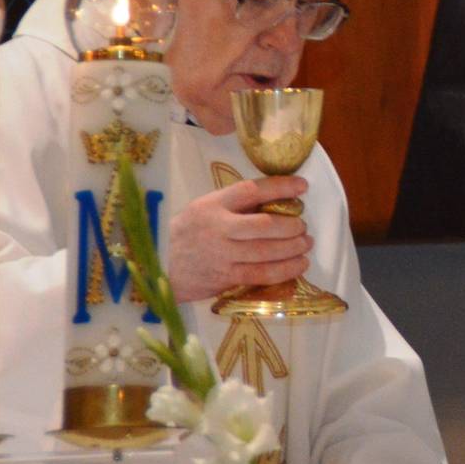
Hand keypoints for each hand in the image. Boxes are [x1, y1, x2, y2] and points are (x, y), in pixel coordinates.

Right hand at [166, 176, 312, 303]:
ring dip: (293, 249)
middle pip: (264, 226)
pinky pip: (261, 275)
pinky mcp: (225, 277)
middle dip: (291, 226)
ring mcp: (222, 255)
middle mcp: (219, 228)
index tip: (302, 186)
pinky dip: (285, 270)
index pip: (251, 190)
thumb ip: (234, 204)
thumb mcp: (204, 207)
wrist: (158, 264)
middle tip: (303, 226)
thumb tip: (275, 200)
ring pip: (266, 252)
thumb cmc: (188, 232)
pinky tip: (298, 265)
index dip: (280, 187)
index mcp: (214, 204)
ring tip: (306, 245)